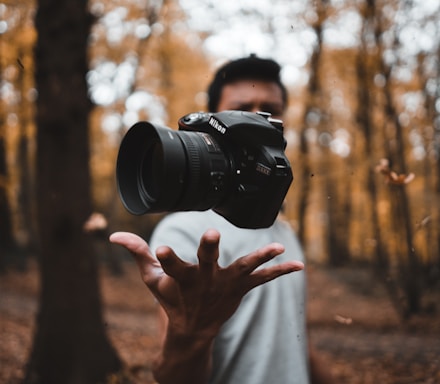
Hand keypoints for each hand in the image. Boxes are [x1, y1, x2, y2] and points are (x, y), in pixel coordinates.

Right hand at [109, 229, 303, 337]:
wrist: (192, 330)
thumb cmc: (171, 300)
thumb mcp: (152, 279)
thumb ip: (136, 253)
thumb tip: (112, 235)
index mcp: (180, 280)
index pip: (169, 267)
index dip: (166, 258)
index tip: (161, 248)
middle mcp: (204, 283)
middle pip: (206, 265)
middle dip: (209, 251)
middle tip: (212, 236)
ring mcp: (225, 287)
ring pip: (243, 270)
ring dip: (259, 259)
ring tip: (276, 248)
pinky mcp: (240, 290)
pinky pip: (263, 280)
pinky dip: (280, 272)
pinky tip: (300, 265)